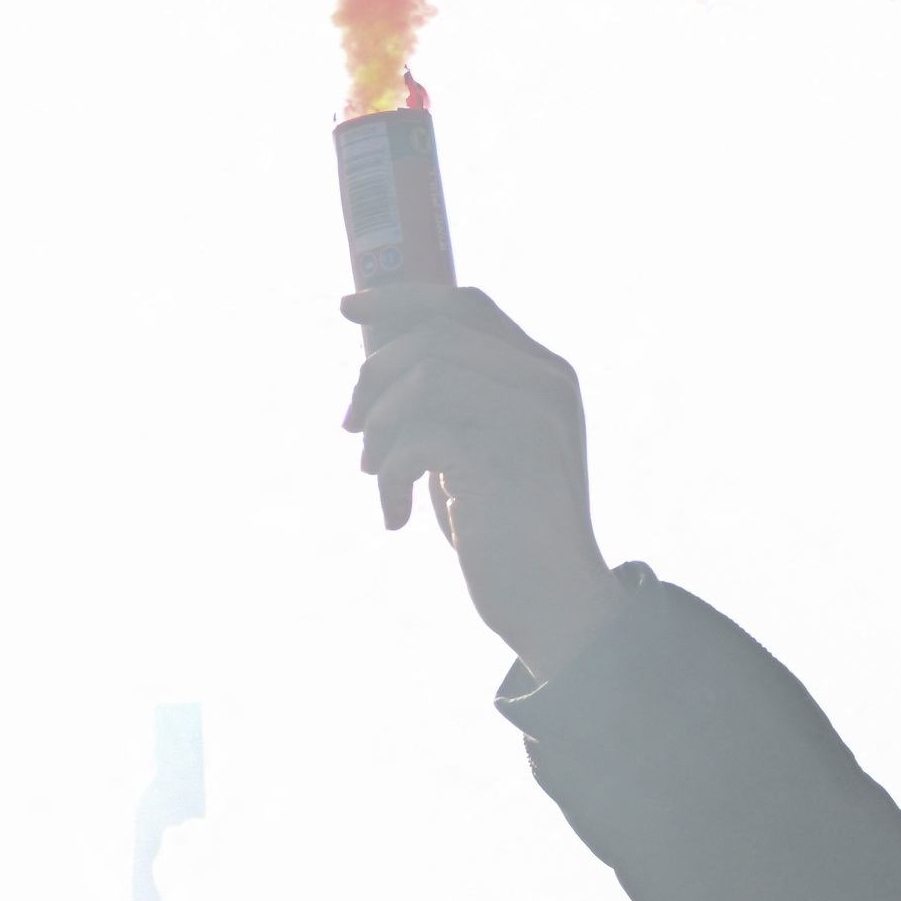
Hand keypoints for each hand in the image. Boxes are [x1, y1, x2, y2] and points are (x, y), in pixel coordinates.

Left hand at [342, 286, 620, 681]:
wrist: (553, 601)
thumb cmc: (505, 528)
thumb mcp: (483, 446)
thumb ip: (455, 399)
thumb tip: (376, 362)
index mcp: (545, 372)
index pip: (467, 306)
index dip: (401, 299)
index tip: (347, 307)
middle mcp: (545, 383)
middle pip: (434, 335)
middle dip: (375, 375)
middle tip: (350, 426)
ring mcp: (530, 417)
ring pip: (423, 377)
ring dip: (380, 427)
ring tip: (374, 474)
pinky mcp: (502, 458)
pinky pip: (416, 439)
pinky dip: (388, 476)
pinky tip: (395, 515)